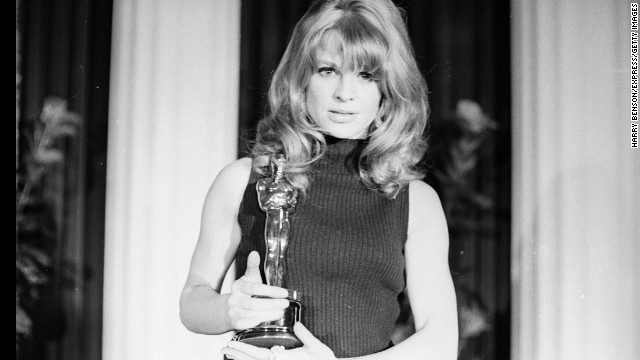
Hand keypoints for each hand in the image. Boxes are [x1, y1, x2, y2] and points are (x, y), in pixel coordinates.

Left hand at [221, 322, 336, 359]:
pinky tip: (246, 358)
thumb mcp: (317, 347)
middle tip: (223, 348)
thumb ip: (306, 335)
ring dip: (242, 359)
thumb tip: (297, 323)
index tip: (231, 344)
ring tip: (229, 353)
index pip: (259, 355)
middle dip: (237, 355)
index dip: (244, 350)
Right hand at [226, 251, 289, 329]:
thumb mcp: (247, 278)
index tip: (284, 293)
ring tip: (281, 312)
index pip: (255, 288)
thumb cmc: (242, 292)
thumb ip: (252, 266)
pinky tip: (264, 321)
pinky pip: (242, 325)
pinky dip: (253, 323)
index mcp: (238, 286)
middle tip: (285, 304)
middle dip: (271, 304)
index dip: (270, 291)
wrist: (225, 309)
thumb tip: (254, 253)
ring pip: (250, 314)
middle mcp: (234, 299)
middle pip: (253, 303)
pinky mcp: (234, 323)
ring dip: (267, 314)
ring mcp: (233, 312)